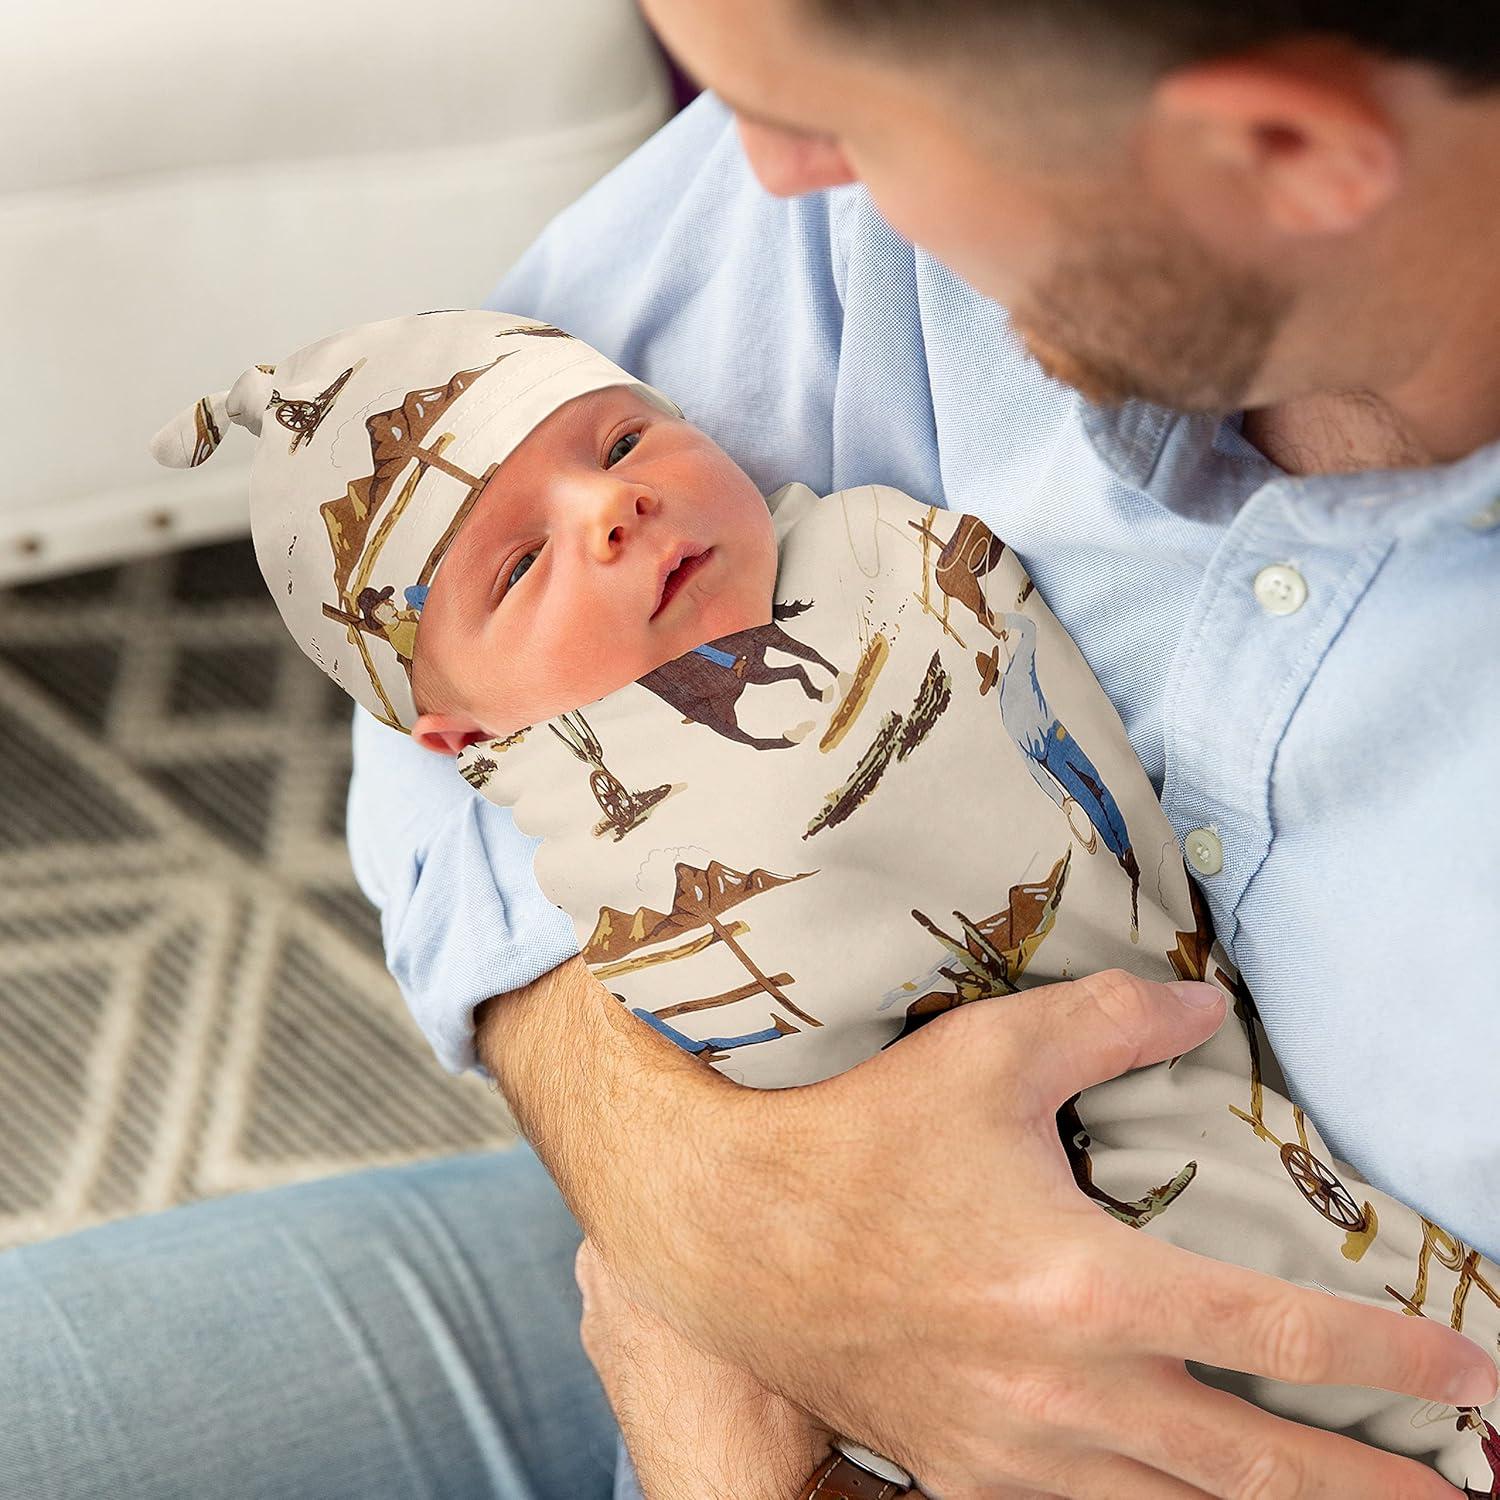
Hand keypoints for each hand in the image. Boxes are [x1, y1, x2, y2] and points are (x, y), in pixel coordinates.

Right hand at [607, 972, 1495, 1497]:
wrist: (732, 1237)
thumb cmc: (859, 1140)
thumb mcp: (984, 1056)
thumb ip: (1108, 1021)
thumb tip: (1208, 1007)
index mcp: (1088, 1285)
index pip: (1278, 1330)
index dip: (1389, 1355)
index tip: (1470, 1375)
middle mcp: (1069, 1392)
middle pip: (1259, 1467)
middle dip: (1374, 1492)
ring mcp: (1017, 1454)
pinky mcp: (966, 1478)